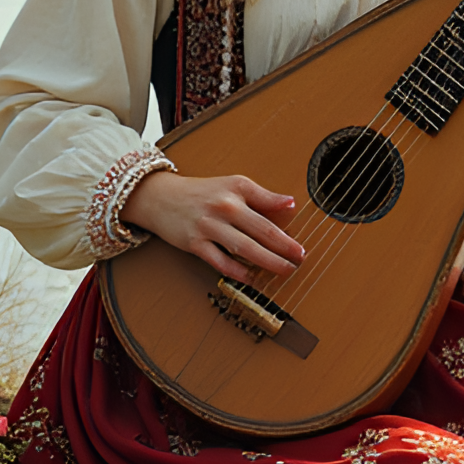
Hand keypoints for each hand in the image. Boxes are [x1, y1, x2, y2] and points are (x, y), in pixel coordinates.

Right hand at [120, 171, 304, 283]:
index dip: (287, 225)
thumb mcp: (233, 185)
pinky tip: (252, 278)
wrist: (162, 197)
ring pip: (245, 248)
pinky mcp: (195, 243)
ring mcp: (209, 226)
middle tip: (299, 259)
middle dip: (284, 247)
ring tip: (284, 270)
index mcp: (237, 188)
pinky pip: (221, 261)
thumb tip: (290, 203)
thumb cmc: (202, 193)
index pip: (269, 207)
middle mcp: (224, 206)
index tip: (300, 240)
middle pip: (261, 230)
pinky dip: (238, 271)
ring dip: (268, 261)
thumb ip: (262, 196)